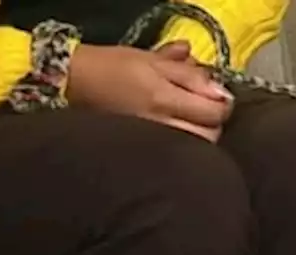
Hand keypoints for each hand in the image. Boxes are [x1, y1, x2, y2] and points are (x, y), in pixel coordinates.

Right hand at [66, 42, 233, 141]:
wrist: (72, 84)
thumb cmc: (112, 67)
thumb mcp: (151, 60)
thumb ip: (189, 73)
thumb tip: (220, 90)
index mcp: (163, 98)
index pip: (215, 113)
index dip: (223, 104)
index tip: (217, 97)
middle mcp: (160, 125)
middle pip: (210, 136)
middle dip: (214, 124)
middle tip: (205, 112)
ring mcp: (152, 142)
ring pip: (195, 150)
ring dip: (200, 137)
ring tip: (192, 125)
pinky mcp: (142, 152)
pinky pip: (175, 154)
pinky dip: (184, 147)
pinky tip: (178, 136)